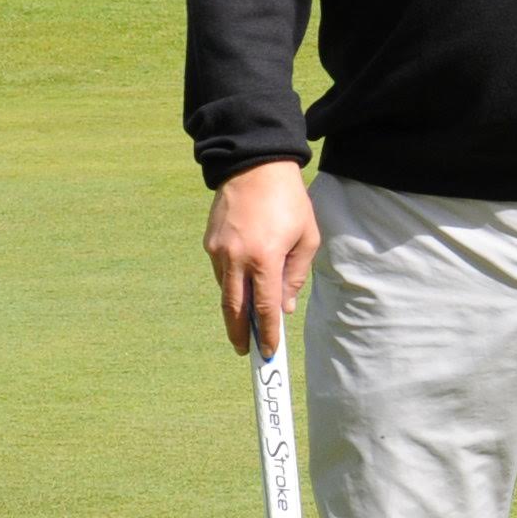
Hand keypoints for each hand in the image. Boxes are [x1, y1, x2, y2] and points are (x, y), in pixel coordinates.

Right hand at [206, 162, 319, 354]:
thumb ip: (295, 276)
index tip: (267, 351)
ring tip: (246, 321)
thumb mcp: (306, 237)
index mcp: (264, 258)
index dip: (266, 333)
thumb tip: (284, 308)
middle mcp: (236, 258)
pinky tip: (243, 286)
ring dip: (235, 307)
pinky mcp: (210, 242)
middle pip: (234, 308)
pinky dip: (231, 283)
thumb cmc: (289, 201)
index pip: (264, 307)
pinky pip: (221, 272)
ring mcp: (218, 250)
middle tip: (244, 350)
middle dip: (239, 333)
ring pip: (225, 290)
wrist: (255, 166)